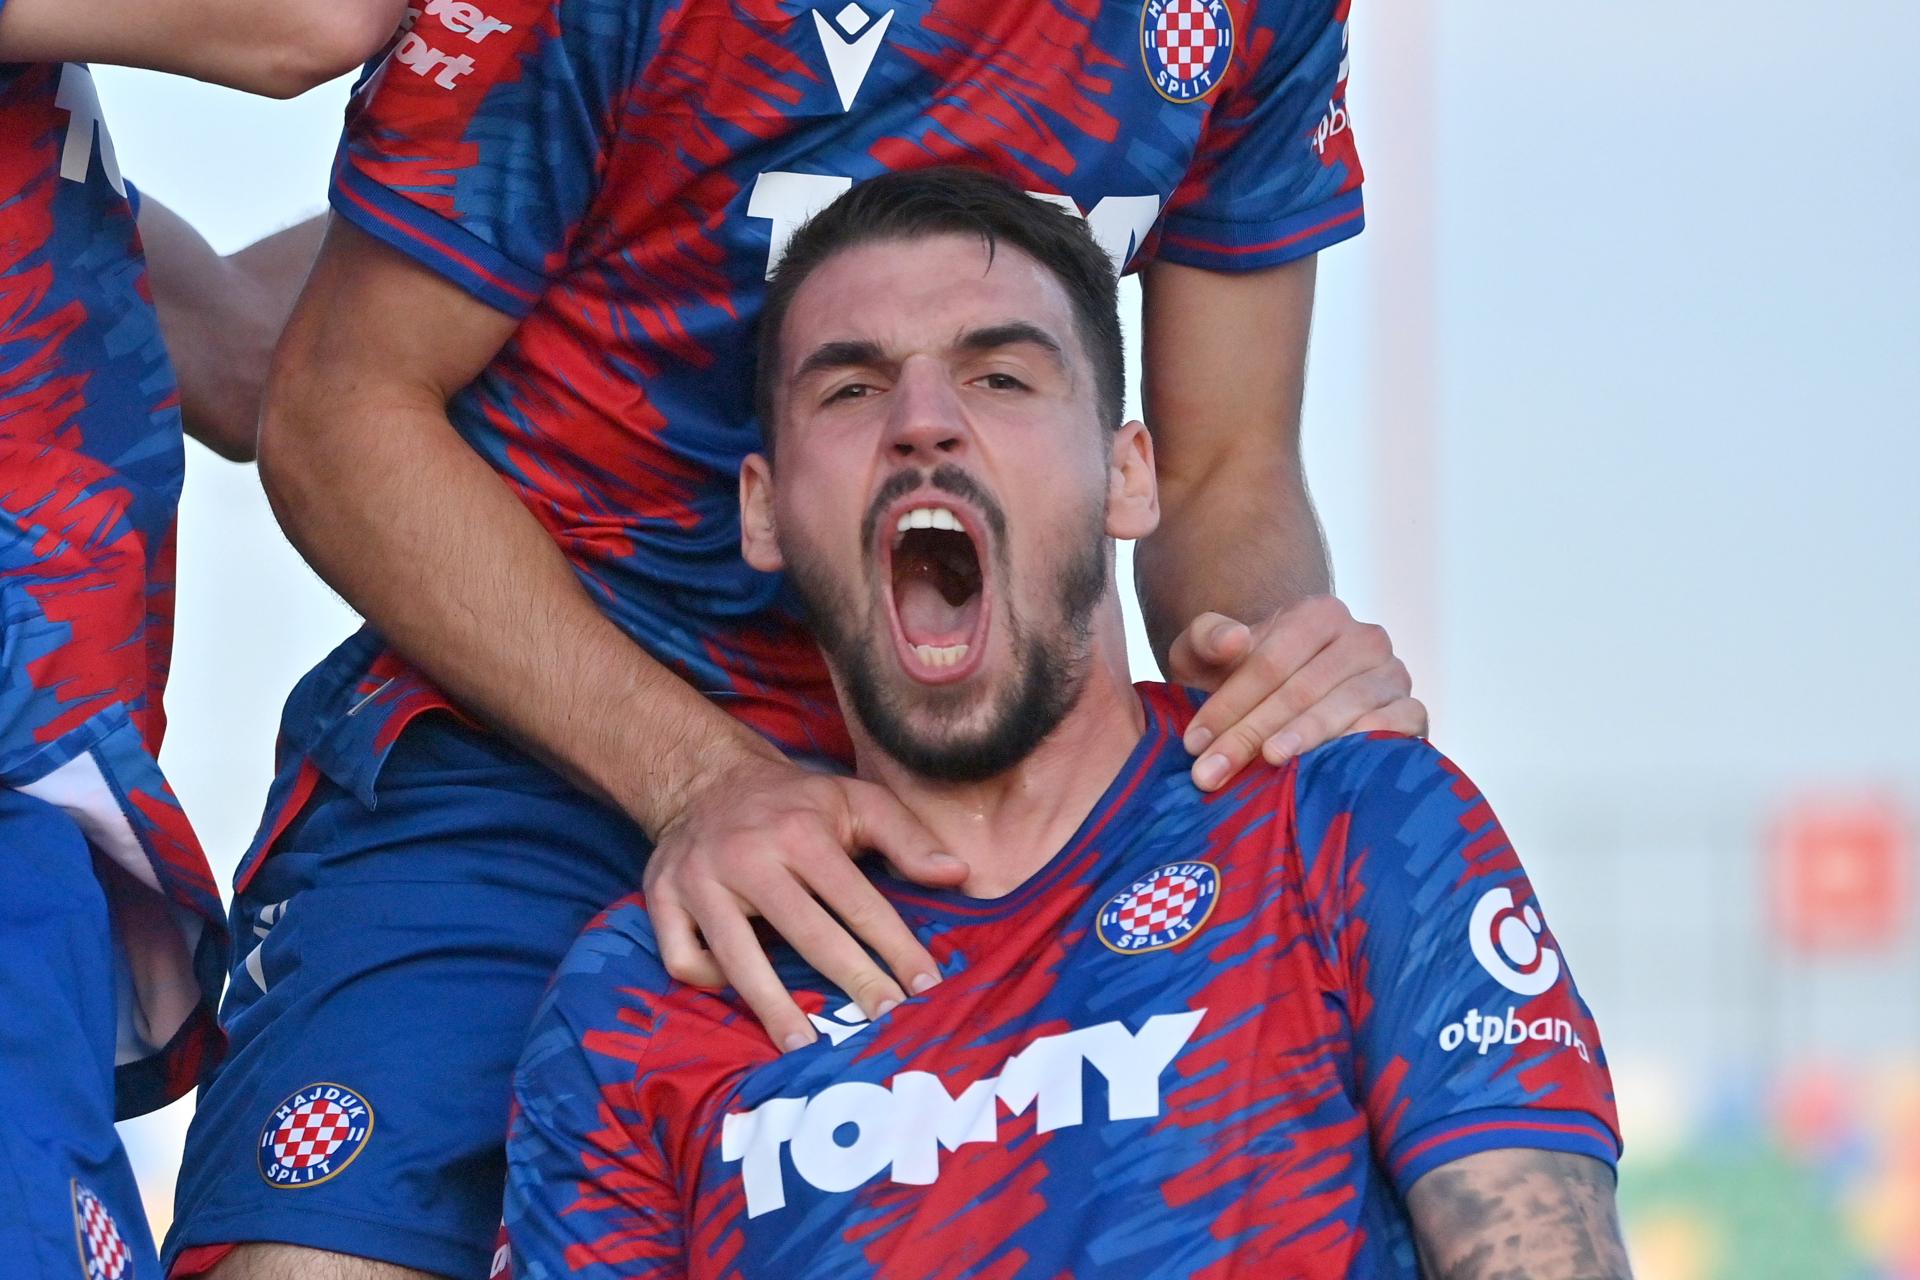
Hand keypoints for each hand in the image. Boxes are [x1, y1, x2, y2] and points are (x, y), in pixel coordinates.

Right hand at [642, 755, 967, 1051]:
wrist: (704, 778)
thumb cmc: (793, 802)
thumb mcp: (855, 800)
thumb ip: (907, 837)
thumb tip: (958, 875)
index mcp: (801, 831)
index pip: (857, 901)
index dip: (895, 947)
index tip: (926, 986)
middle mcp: (748, 855)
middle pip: (806, 933)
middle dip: (852, 982)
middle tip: (884, 1022)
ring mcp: (699, 879)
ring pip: (737, 956)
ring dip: (774, 1007)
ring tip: (805, 1048)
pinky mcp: (661, 897)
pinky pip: (682, 956)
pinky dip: (708, 979)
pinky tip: (739, 991)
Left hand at [1167, 595, 1425, 790]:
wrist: (1287, 703)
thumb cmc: (1240, 678)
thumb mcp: (1207, 654)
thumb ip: (1206, 638)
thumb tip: (1234, 641)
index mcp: (1317, 615)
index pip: (1270, 662)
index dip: (1230, 703)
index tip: (1195, 741)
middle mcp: (1363, 639)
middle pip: (1303, 689)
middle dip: (1253, 732)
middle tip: (1213, 770)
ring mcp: (1393, 675)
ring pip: (1348, 706)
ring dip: (1305, 737)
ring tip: (1269, 761)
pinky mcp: (1413, 711)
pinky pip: (1396, 726)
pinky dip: (1366, 743)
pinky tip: (1333, 764)